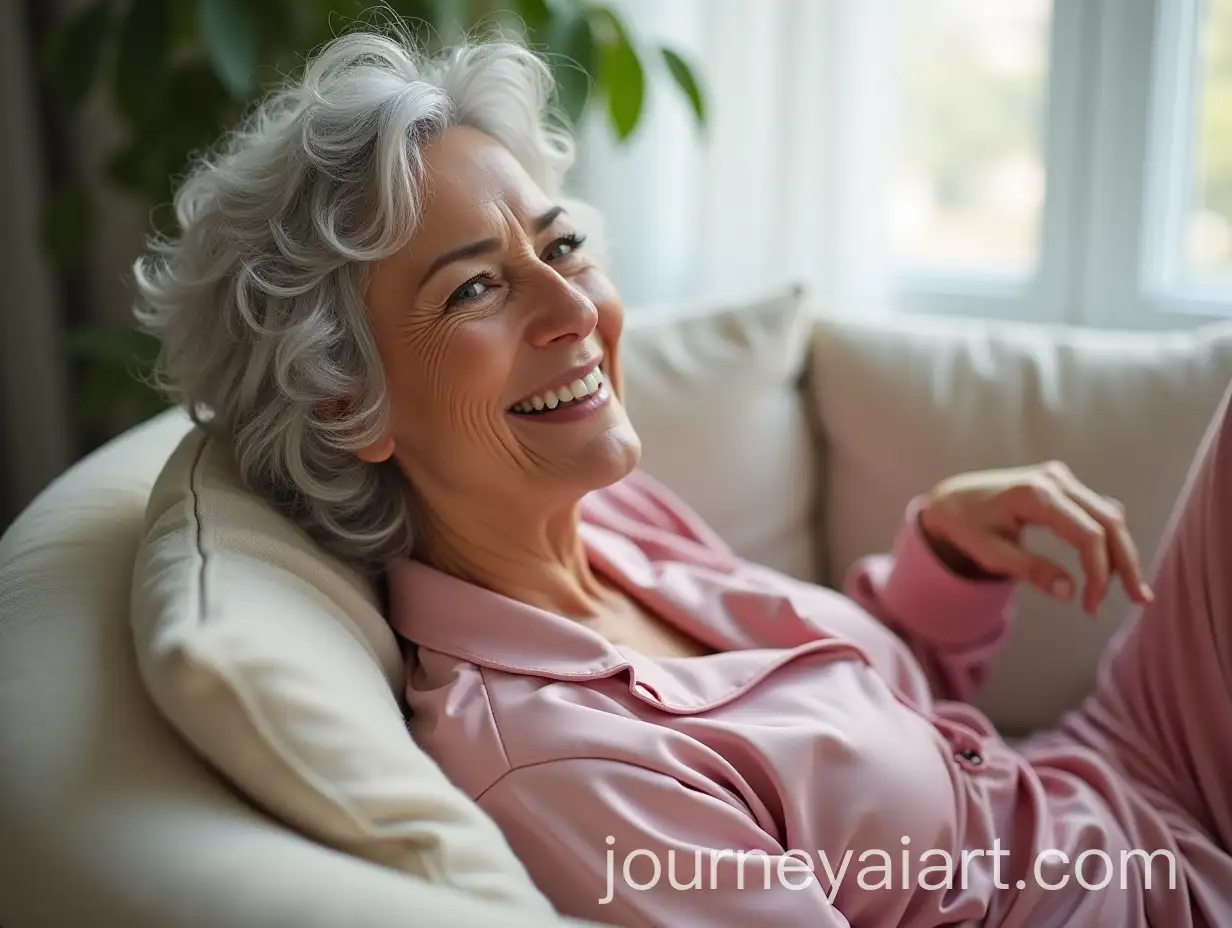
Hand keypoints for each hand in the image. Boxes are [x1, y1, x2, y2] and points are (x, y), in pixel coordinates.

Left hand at [918, 460, 1153, 614]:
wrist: (953, 499)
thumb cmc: (967, 527)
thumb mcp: (990, 554)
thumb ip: (1029, 570)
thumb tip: (1069, 592)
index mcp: (1035, 495)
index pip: (1087, 534)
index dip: (1099, 572)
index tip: (1091, 605)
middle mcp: (1054, 479)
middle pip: (1109, 520)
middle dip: (1126, 563)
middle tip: (1141, 601)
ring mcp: (1061, 478)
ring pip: (1109, 515)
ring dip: (1123, 553)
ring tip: (1135, 592)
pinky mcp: (1064, 484)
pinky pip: (1097, 511)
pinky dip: (1110, 540)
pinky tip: (1116, 569)